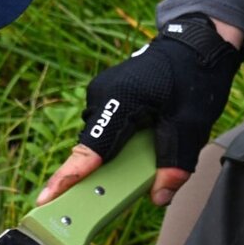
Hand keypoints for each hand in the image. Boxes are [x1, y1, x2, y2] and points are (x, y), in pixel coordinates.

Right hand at [37, 14, 243, 205]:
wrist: (196, 45)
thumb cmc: (193, 79)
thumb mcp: (192, 127)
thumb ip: (175, 165)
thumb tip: (159, 198)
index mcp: (118, 100)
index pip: (90, 150)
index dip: (69, 179)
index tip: (47, 198)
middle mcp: (101, 97)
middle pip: (94, 151)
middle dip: (106, 176)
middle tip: (114, 200)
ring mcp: (102, 96)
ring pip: (104, 144)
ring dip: (122, 160)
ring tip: (151, 155)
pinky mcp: (110, 99)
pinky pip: (111, 133)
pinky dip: (125, 146)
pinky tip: (149, 143)